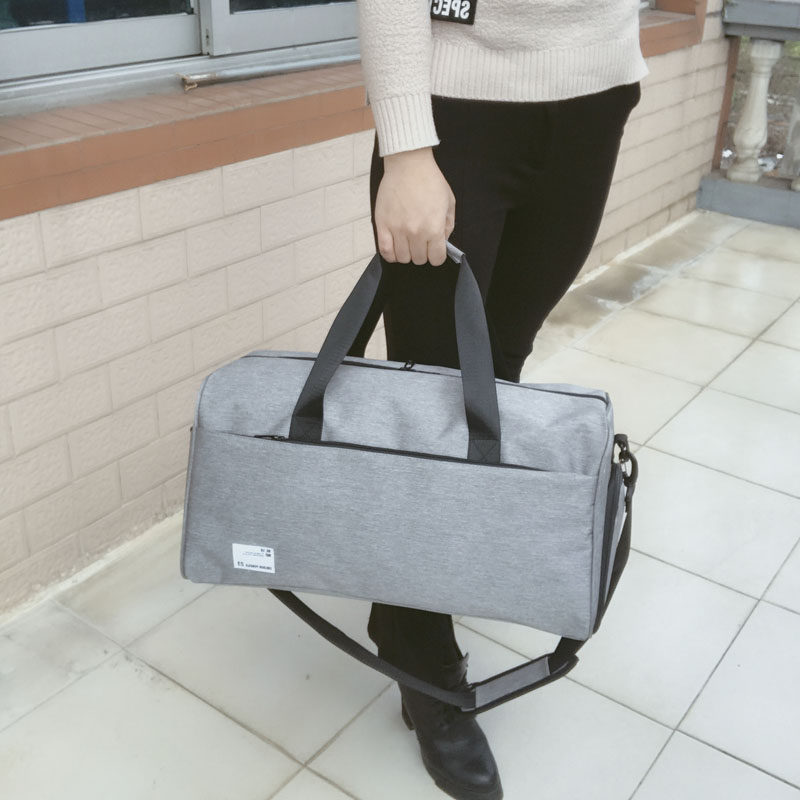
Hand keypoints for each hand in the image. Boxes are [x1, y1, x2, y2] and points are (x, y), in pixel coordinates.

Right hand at [375, 146, 455, 266]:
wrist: (408, 163)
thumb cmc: (429, 180)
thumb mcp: (449, 202)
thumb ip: (448, 225)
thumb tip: (442, 241)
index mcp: (434, 228)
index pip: (436, 259)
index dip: (437, 256)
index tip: (434, 249)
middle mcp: (416, 232)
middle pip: (418, 260)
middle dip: (422, 253)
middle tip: (421, 242)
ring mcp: (398, 229)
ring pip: (401, 258)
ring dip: (406, 253)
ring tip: (407, 242)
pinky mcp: (383, 224)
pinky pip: (385, 251)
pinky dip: (390, 254)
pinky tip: (394, 247)